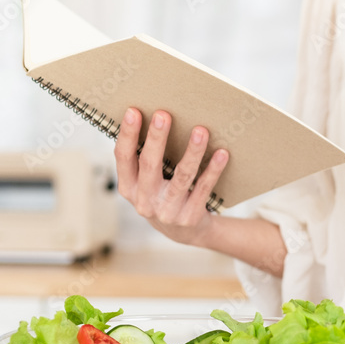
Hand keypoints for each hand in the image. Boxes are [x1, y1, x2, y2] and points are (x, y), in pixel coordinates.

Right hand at [114, 107, 228, 245]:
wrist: (184, 232)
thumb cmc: (163, 196)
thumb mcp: (146, 183)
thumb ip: (145, 159)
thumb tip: (157, 118)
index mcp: (128, 187)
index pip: (123, 157)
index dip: (127, 134)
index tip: (134, 111)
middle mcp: (144, 201)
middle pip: (149, 164)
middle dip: (157, 138)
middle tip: (163, 114)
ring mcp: (168, 211)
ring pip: (182, 176)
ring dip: (192, 152)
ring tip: (201, 130)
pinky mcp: (190, 216)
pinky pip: (203, 188)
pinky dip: (213, 170)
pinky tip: (221, 153)